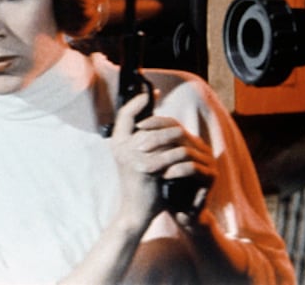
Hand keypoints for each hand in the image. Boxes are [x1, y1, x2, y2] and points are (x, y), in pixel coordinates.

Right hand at [108, 92, 190, 227]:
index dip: (138, 101)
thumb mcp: (137, 157)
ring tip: (187, 140)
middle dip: (166, 123)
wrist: (135, 212)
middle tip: (180, 124)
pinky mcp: (145, 168)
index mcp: (116, 142)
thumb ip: (142, 139)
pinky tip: (188, 155)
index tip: (152, 93)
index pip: (125, 113)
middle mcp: (120, 147)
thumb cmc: (140, 183)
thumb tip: (155, 118)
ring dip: (176, 138)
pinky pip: (168, 154)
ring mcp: (131, 157)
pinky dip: (179, 154)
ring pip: (160, 136)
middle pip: (147, 123)